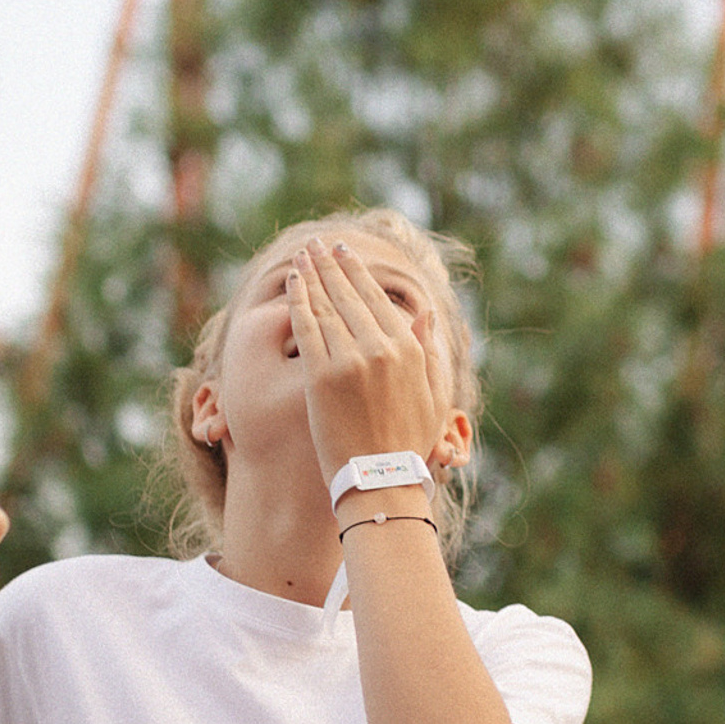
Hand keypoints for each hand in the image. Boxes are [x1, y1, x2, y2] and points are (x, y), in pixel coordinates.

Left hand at [286, 237, 457, 492]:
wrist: (382, 479)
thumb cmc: (408, 442)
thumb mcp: (432, 394)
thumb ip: (429, 350)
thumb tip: (427, 314)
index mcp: (410, 350)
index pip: (378, 299)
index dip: (357, 272)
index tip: (343, 253)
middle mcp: (382, 348)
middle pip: (349, 295)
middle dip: (330, 265)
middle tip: (317, 244)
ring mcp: (351, 360)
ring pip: (327, 306)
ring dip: (312, 275)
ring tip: (302, 256)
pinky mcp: (322, 376)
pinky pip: (306, 327)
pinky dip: (298, 301)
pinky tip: (292, 283)